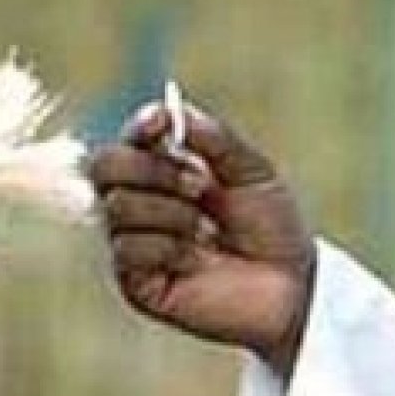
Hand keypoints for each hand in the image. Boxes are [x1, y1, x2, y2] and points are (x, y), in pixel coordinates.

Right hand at [90, 102, 315, 376]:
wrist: (291, 285)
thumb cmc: (271, 226)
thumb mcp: (251, 170)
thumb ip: (213, 138)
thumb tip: (171, 110)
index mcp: (165, 170)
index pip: (130, 138)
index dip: (139, 126)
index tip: (160, 122)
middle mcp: (141, 201)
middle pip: (103, 166)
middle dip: (150, 169)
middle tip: (200, 185)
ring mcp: (135, 241)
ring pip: (117, 206)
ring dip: (169, 212)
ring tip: (207, 230)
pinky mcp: (135, 282)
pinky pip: (127, 248)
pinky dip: (167, 248)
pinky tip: (195, 261)